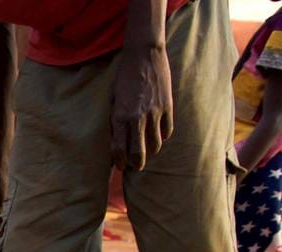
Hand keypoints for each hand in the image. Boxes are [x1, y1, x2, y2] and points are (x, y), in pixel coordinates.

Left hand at [111, 43, 172, 170]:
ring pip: (156, 144)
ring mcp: (155, 113)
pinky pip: (167, 131)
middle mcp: (137, 117)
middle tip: (135, 166)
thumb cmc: (123, 78)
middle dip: (136, 164)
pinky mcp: (168, 106)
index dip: (120, 162)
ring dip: (151, 151)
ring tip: (147, 151)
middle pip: (138, 153)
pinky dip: (163, 136)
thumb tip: (117, 141)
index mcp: (120, 117)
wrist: (143, 55)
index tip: (120, 166)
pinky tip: (158, 136)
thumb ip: (116, 120)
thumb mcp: (113, 100)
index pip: (119, 149)